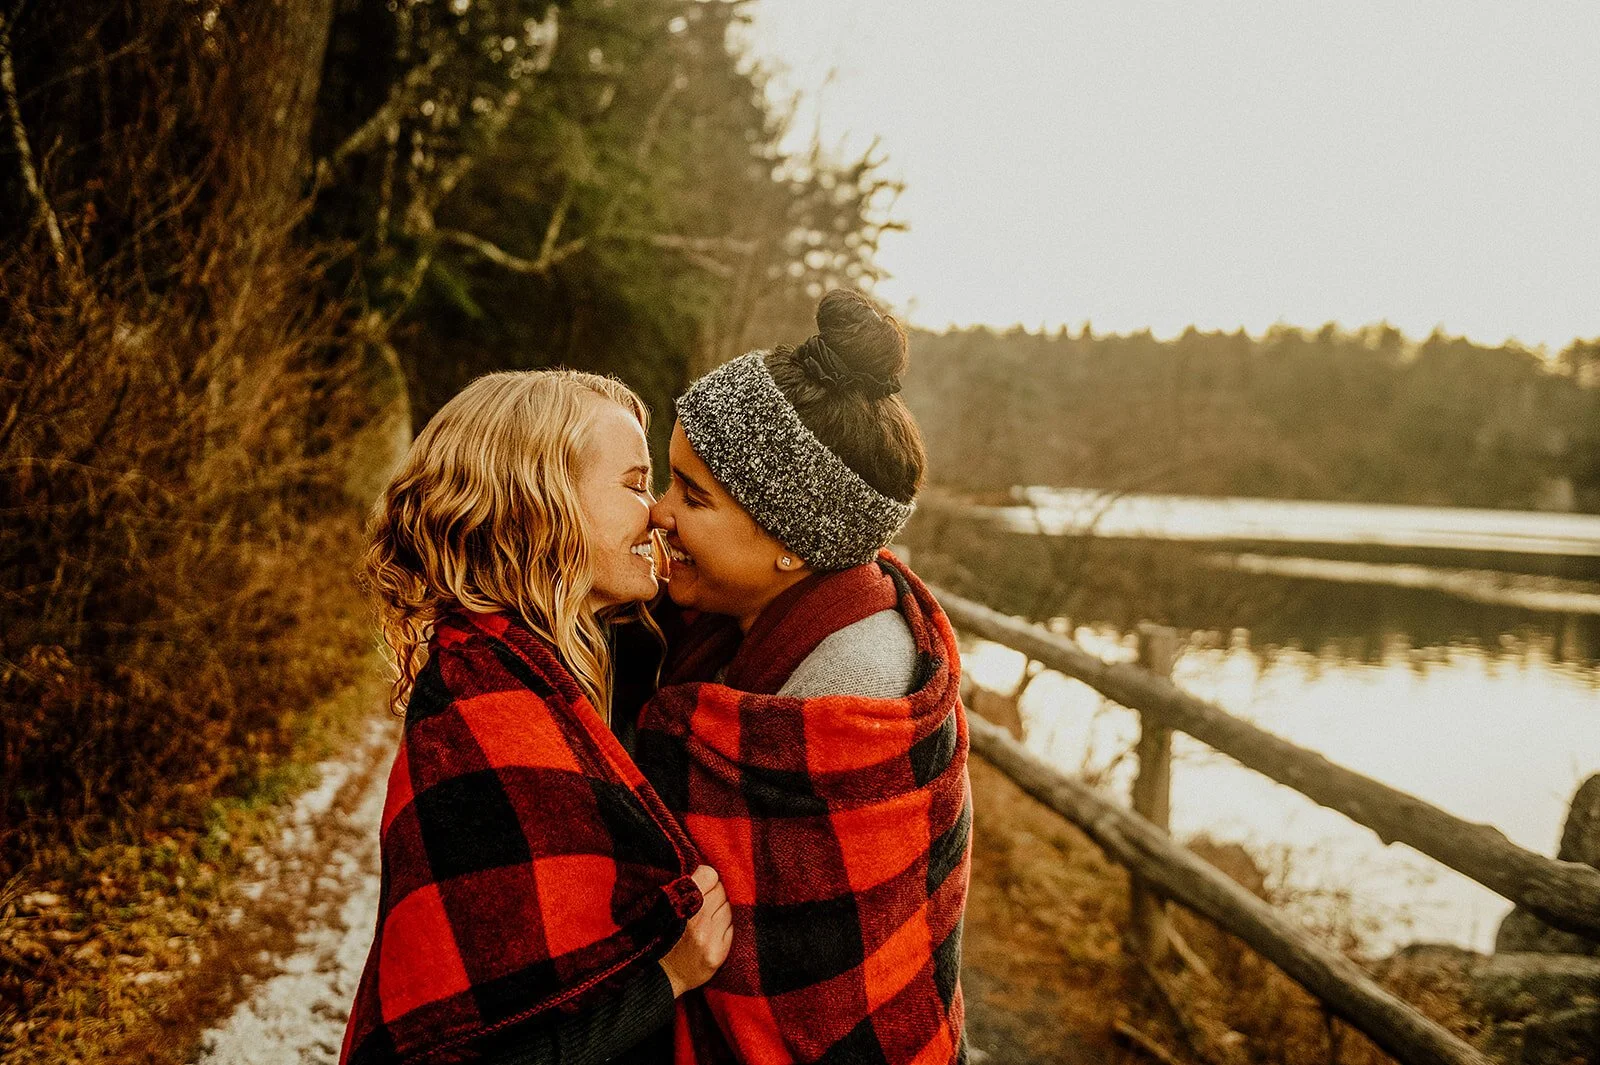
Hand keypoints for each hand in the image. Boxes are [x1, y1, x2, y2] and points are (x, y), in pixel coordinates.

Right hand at [659, 865, 731, 997]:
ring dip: (722, 910)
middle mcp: (695, 919)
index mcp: (678, 902)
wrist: (659, 976)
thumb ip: (682, 888)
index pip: (710, 874)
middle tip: (705, 904)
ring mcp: (709, 937)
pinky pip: (733, 928)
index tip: (703, 884)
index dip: (707, 878)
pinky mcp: (718, 953)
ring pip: (729, 908)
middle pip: (722, 890)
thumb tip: (707, 869)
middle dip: (715, 894)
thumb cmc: (660, 936)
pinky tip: (713, 933)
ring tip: (708, 919)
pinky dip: (725, 927)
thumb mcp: (662, 906)